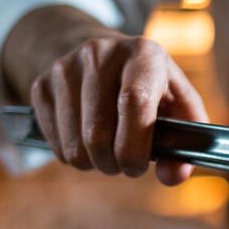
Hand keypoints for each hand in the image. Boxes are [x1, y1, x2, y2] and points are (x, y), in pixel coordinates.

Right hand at [3, 6, 208, 185]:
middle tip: (125, 163)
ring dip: (93, 163)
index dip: (134, 146)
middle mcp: (100, 52)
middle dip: (113, 163)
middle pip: (97, 131)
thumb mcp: (179, 105)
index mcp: (143, 53)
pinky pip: (55, 144)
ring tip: (108, 150)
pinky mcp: (42, 85)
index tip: (136, 166)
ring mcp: (65, 67)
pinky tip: (87, 140)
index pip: (133, 101)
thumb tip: (173, 176)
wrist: (103, 57)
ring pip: (74, 145)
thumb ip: (186, 142)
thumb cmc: (151, 89)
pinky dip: (73, 155)